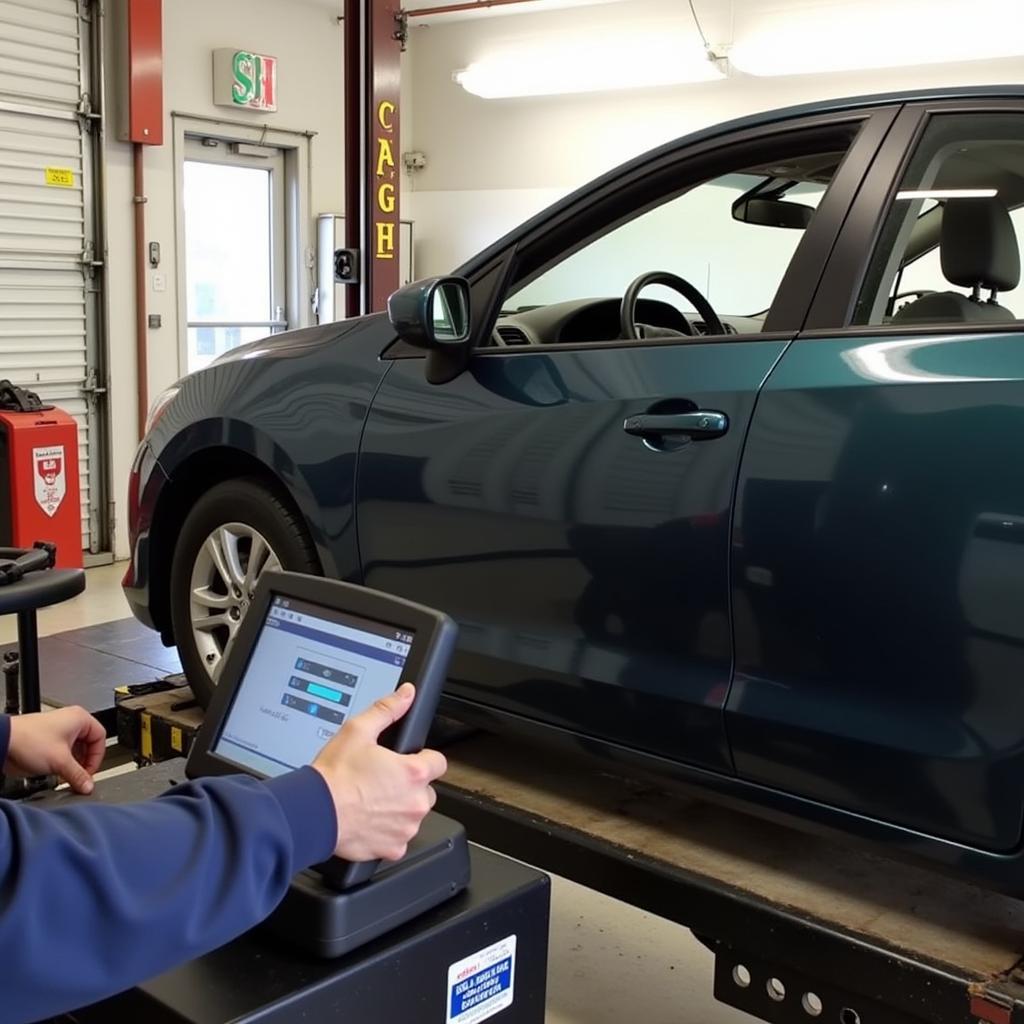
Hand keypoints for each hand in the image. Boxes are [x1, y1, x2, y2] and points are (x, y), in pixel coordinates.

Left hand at [6, 707, 105, 794]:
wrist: (3, 743)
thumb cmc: (28, 740)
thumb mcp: (60, 761)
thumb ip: (78, 775)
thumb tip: (88, 786)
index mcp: (80, 718)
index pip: (100, 738)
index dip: (96, 758)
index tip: (89, 772)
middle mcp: (70, 722)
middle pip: (88, 745)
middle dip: (83, 763)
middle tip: (79, 776)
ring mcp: (57, 730)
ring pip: (74, 750)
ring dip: (72, 765)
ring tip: (66, 775)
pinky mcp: (46, 740)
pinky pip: (62, 752)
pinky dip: (62, 763)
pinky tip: (57, 772)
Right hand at [312, 683, 446, 861]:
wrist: (313, 813)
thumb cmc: (334, 777)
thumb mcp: (358, 730)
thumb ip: (387, 710)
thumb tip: (406, 695)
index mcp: (413, 773)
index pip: (438, 762)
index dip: (423, 759)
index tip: (409, 761)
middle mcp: (415, 802)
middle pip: (427, 790)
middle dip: (410, 785)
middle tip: (383, 781)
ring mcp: (406, 827)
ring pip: (413, 814)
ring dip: (400, 808)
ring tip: (372, 800)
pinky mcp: (393, 848)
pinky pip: (399, 838)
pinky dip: (388, 831)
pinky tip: (369, 819)